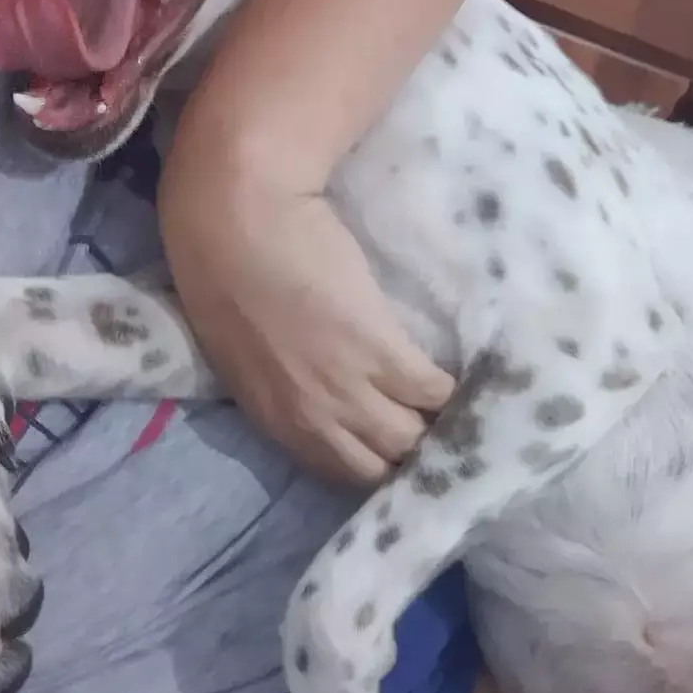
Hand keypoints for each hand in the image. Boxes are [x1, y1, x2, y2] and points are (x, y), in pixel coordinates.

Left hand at [160, 176, 453, 485]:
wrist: (231, 219)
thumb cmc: (226, 272)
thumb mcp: (246, 355)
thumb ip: (286, 389)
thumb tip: (326, 395)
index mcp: (279, 423)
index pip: (345, 474)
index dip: (381, 465)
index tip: (405, 449)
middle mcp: (315, 420)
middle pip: (386, 467)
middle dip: (416, 457)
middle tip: (445, 431)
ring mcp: (349, 390)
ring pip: (415, 439)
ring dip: (441, 427)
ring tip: (466, 409)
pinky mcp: (381, 351)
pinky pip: (433, 392)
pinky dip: (453, 390)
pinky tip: (467, 376)